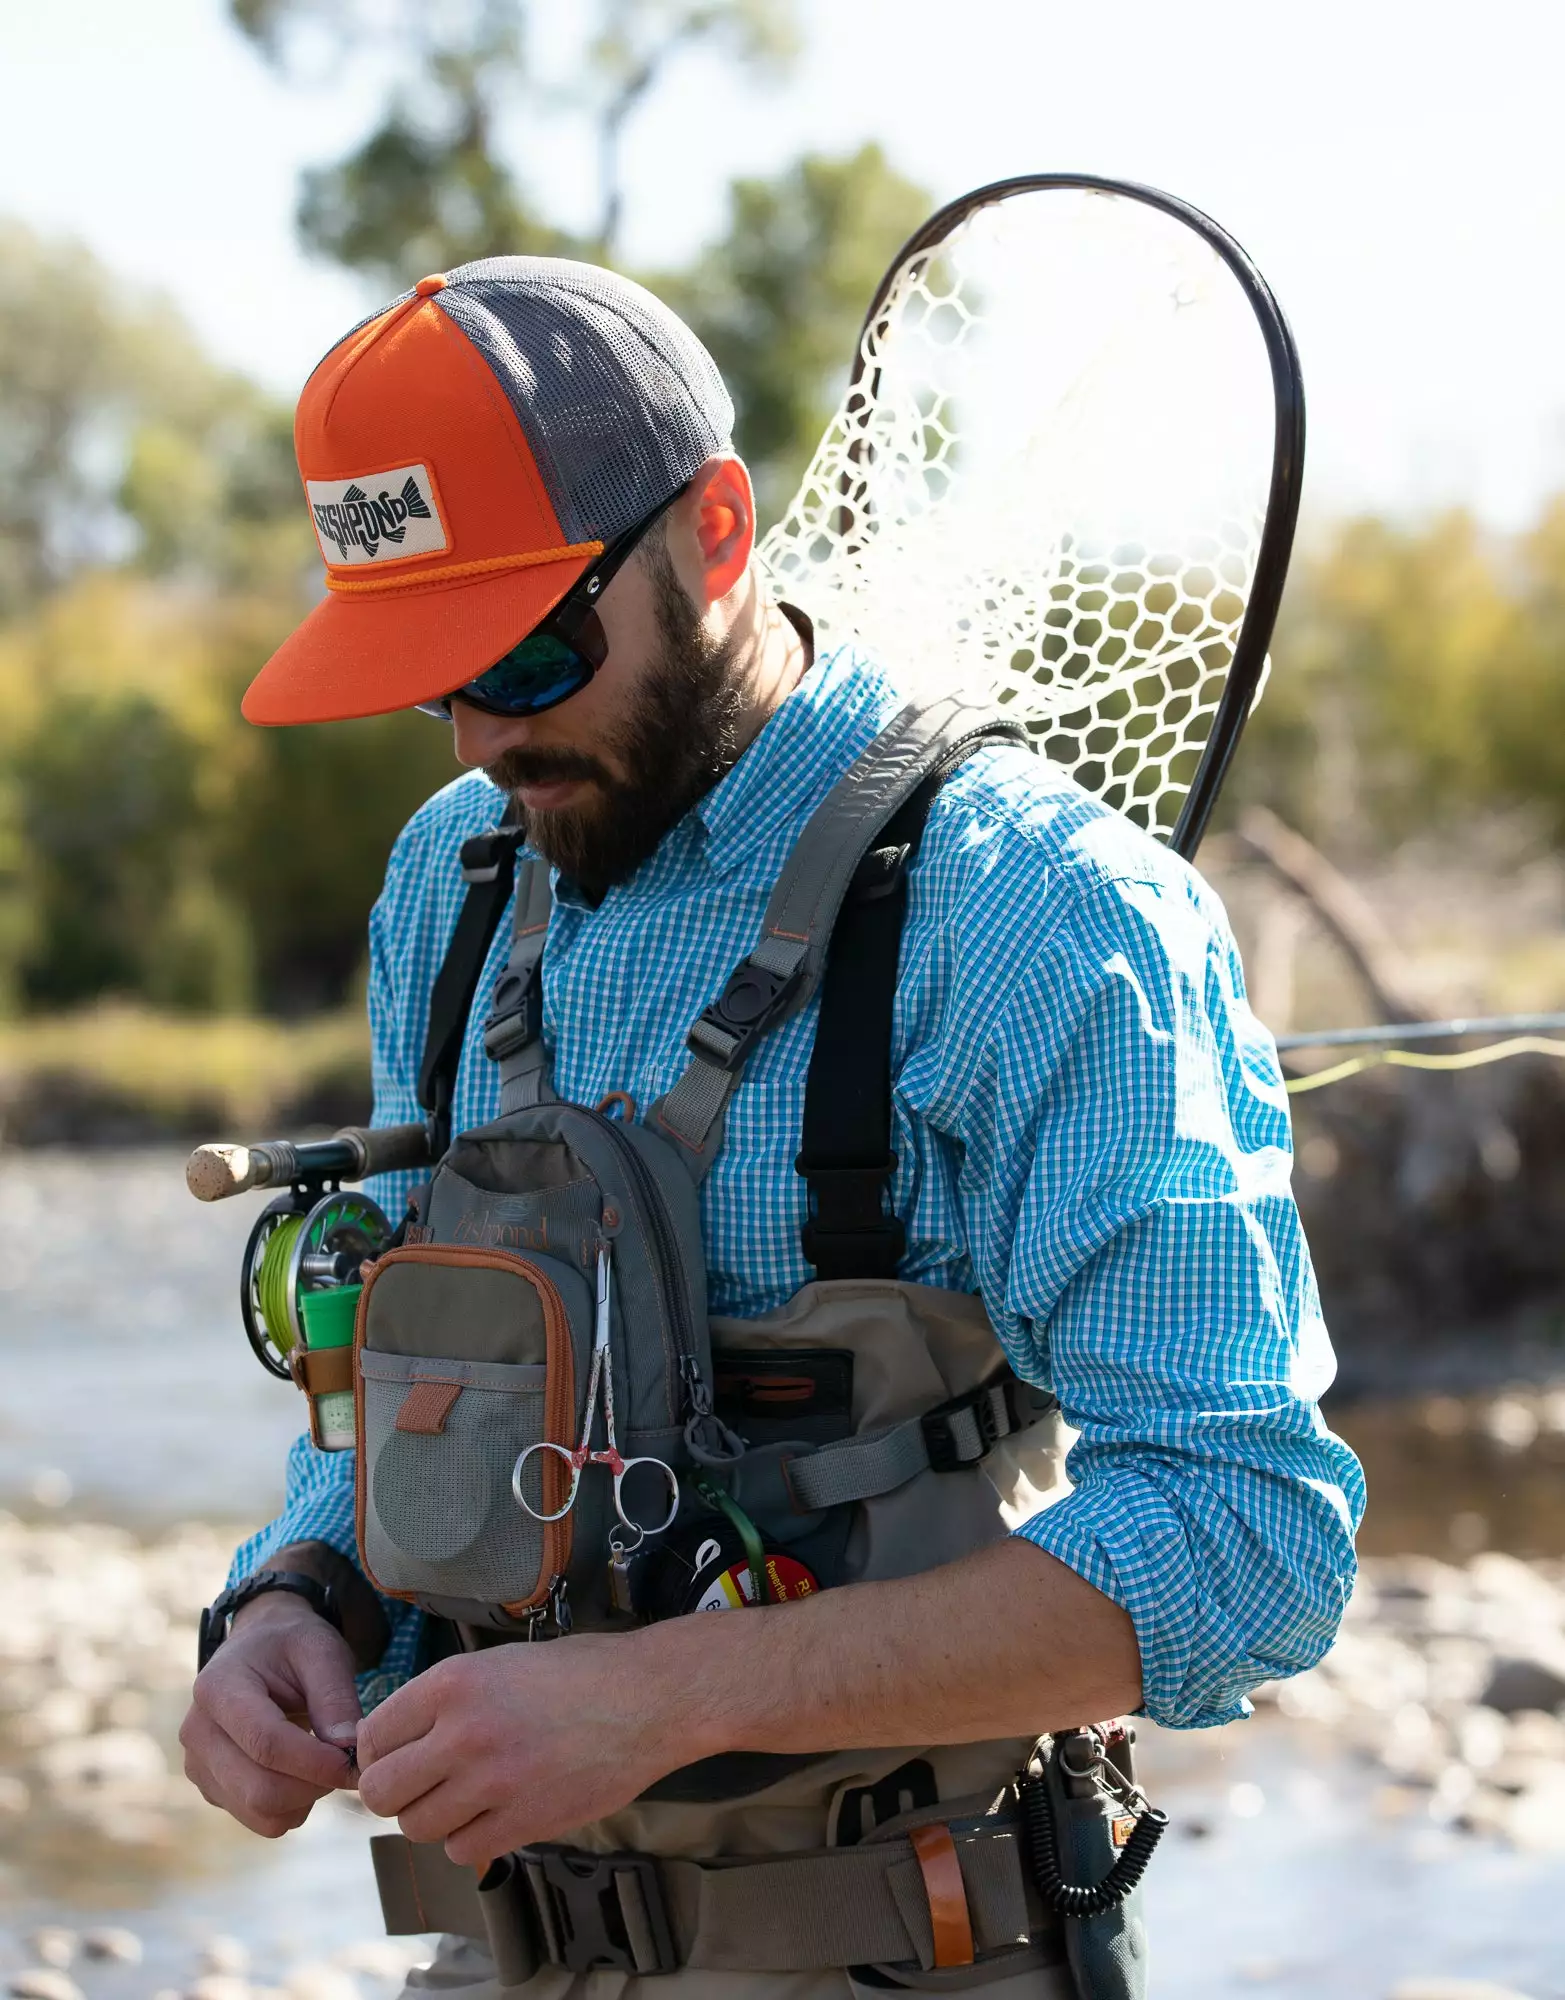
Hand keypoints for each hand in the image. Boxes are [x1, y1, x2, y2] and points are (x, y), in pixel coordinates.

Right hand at [180, 1594, 360, 1836]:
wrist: (259, 1647)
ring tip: (324, 1761)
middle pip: (259, 1790)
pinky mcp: (212, 1789)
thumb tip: (349, 1750)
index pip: (266, 1744)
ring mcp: (199, 1766)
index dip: (316, 1762)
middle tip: (347, 1762)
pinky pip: (258, 1819)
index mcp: (218, 1688)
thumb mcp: (322, 1650)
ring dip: (306, 1799)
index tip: (355, 1762)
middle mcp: (197, 1732)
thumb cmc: (292, 1645)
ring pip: (260, 1813)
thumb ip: (336, 1697)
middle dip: (315, 1785)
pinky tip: (303, 1772)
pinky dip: (292, 1806)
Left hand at [356, 1635, 695, 1867]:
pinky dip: (472, 1839)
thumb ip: (447, 1699)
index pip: (373, 1735)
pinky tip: (496, 1814)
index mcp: (454, 1683)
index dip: (378, 1751)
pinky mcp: (522, 1822)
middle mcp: (463, 1733)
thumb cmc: (584, 1673)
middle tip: (422, 1784)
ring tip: (466, 1798)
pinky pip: (462, 1850)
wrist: (651, 1698)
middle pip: (381, 1791)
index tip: (396, 1756)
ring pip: (417, 1827)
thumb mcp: (502, 1662)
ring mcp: (492, 1783)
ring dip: (435, 1817)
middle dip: (394, 1792)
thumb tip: (399, 1739)